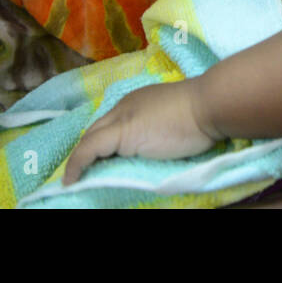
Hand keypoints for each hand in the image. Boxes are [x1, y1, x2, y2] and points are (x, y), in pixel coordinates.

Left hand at [63, 80, 220, 185]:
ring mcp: (122, 118)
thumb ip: (159, 131)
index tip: (100, 161)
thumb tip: (155, 150)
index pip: (112, 123)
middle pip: (96, 129)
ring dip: (80, 160)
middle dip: (87, 151)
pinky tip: (71, 181)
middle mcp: (125, 106)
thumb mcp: (176, 121)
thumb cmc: (203, 114)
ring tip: (75, 180)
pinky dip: (77, 165)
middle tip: (83, 173)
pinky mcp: (121, 133)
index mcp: (139, 101)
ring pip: (89, 140)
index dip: (103, 142)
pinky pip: (89, 150)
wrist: (210, 105)